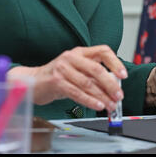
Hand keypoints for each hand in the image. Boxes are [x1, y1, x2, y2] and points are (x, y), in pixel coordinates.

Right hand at [8, 45, 126, 111]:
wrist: (32, 82)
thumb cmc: (57, 77)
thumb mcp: (75, 71)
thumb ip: (92, 76)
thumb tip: (113, 87)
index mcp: (79, 52)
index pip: (102, 51)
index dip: (115, 62)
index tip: (123, 75)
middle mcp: (71, 57)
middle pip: (97, 69)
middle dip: (111, 84)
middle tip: (119, 96)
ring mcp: (63, 68)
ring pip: (88, 83)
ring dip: (102, 96)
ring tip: (111, 105)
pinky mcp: (56, 81)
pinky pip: (77, 92)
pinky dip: (89, 100)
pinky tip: (98, 105)